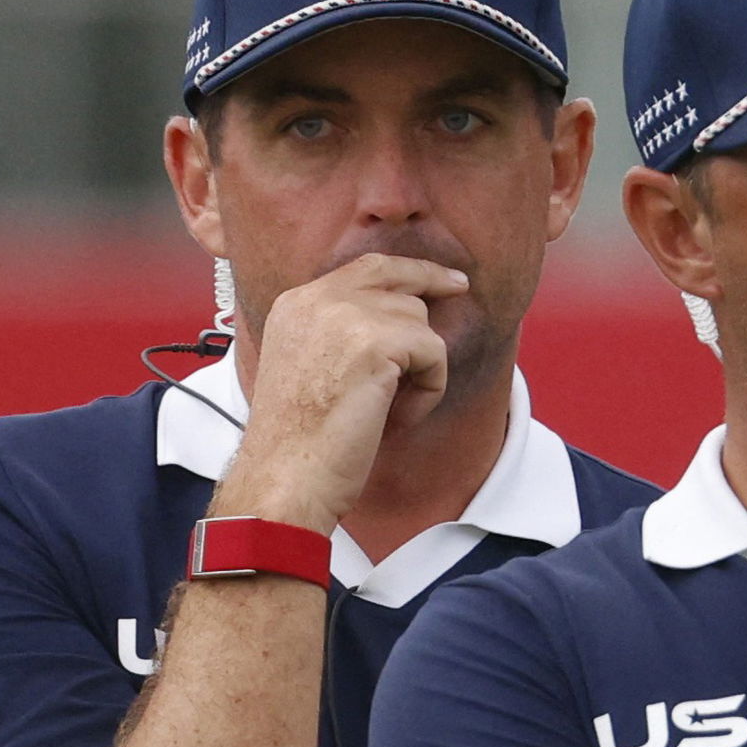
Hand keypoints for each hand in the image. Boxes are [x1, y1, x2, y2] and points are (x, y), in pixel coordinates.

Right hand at [214, 253, 469, 531]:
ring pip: (419, 320)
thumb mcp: (308, 366)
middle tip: (461, 288)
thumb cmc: (300, 443)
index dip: (407, 270)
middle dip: (433, 281)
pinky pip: (433, 352)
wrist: (286, 478)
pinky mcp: (376, 342)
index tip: (439, 278)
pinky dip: (428, 389)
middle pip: (396, 278)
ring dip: (418, 367)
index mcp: (296, 303)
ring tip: (389, 410)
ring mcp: (345, 315)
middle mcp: (316, 299)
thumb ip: (340, 331)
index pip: (364, 268)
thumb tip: (402, 313)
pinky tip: (397, 418)